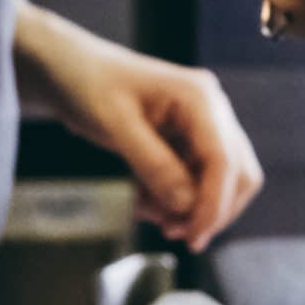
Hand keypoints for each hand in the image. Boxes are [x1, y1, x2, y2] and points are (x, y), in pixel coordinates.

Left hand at [14, 4, 263, 251]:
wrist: (67, 68)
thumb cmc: (87, 83)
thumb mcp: (115, 125)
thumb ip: (153, 165)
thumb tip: (186, 205)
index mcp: (198, 98)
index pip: (225, 162)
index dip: (213, 206)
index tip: (191, 236)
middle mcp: (210, 109)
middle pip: (237, 174)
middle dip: (208, 209)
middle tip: (172, 232)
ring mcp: (200, 123)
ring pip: (219, 180)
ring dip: (189, 206)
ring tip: (148, 212)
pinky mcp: (186, 137)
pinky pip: (195, 177)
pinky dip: (174, 196)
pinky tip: (144, 198)